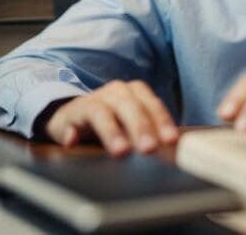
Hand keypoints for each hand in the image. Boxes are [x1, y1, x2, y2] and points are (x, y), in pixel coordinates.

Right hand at [44, 80, 179, 155]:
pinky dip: (72, 133)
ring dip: (111, 132)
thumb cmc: (114, 123)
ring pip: (102, 112)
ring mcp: (92, 101)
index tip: (171, 141)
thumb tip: (175, 152)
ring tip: (121, 151)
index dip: (162, 121)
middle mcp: (115, 92)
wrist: (74, 118)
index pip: (152, 104)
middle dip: (141, 127)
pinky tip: (73, 142)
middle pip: (129, 106)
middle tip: (149, 148)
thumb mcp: (134, 127)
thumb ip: (153, 135)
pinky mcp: (70, 115)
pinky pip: (70, 122)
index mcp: (135, 92)